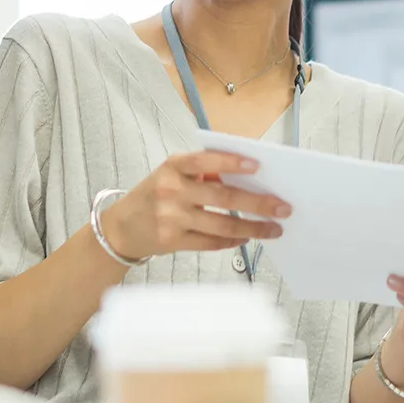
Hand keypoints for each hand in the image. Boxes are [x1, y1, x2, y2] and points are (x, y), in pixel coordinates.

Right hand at [100, 151, 291, 259]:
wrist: (120, 228)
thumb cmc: (153, 196)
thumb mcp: (170, 175)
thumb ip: (202, 173)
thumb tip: (245, 177)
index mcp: (172, 167)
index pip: (205, 161)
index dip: (231, 162)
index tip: (258, 165)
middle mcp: (170, 190)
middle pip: (223, 196)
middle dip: (258, 202)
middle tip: (282, 207)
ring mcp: (171, 218)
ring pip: (222, 223)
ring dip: (253, 227)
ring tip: (273, 229)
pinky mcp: (173, 241)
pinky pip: (211, 242)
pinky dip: (232, 240)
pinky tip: (246, 237)